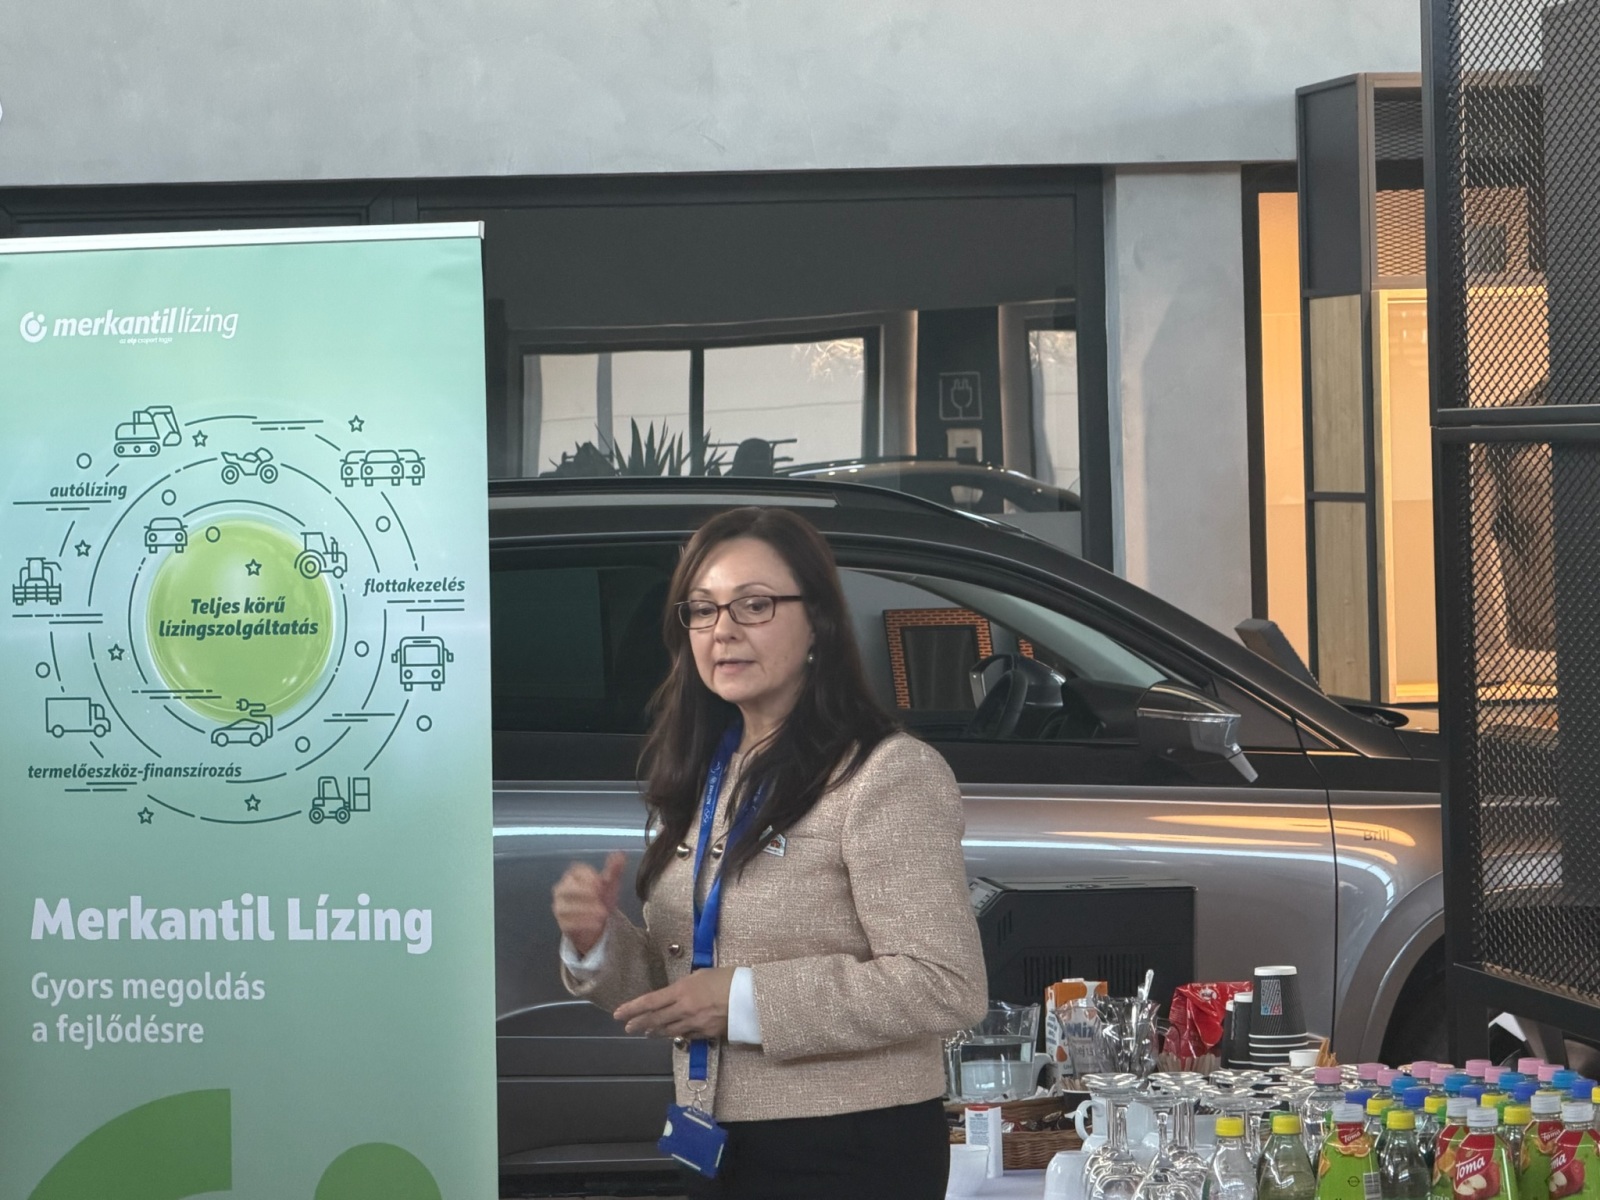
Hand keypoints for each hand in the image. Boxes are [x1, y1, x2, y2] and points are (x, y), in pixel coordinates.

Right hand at [551, 851, 625, 956]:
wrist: (596, 922)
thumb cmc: (601, 898)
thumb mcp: (610, 883)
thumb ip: (614, 869)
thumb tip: (621, 853)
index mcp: (574, 876)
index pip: (576, 871)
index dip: (588, 876)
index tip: (601, 883)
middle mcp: (562, 890)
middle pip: (566, 888)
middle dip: (583, 892)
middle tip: (600, 897)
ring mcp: (560, 907)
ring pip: (566, 907)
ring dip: (585, 910)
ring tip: (603, 913)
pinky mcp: (562, 924)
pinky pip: (568, 923)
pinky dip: (583, 924)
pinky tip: (597, 924)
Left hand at [614, 967, 734, 1039]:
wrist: (751, 997)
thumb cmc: (729, 978)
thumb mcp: (703, 975)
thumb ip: (686, 986)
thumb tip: (677, 994)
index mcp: (682, 991)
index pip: (650, 1002)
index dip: (632, 1008)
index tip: (618, 1013)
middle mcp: (684, 1009)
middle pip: (655, 1019)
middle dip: (639, 1023)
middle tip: (628, 1027)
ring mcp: (694, 1024)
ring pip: (668, 1031)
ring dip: (654, 1031)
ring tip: (645, 1032)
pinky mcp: (706, 1034)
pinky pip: (686, 1035)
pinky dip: (675, 1035)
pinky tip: (670, 1035)